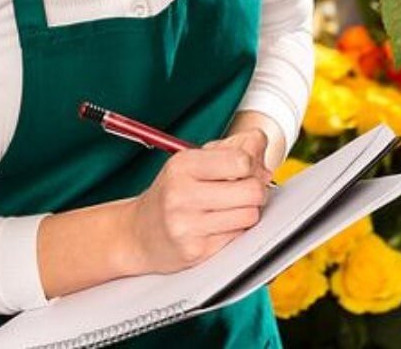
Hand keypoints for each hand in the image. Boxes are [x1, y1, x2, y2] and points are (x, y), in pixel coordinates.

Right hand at [126, 128, 270, 273]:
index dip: (252, 163)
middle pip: (252, 189)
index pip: (242, 160)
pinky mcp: (195, 251)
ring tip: (233, 207)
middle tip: (247, 189)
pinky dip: (236, 229)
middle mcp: (182, 194)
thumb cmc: (173, 192)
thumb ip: (232, 148)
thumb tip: (263, 151)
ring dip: (249, 211)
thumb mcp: (194, 160)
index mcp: (184, 164)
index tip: (246, 167)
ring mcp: (187, 226)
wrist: (137, 234)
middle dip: (257, 189)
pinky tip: (220, 225)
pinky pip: (238, 237)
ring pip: (250, 215)